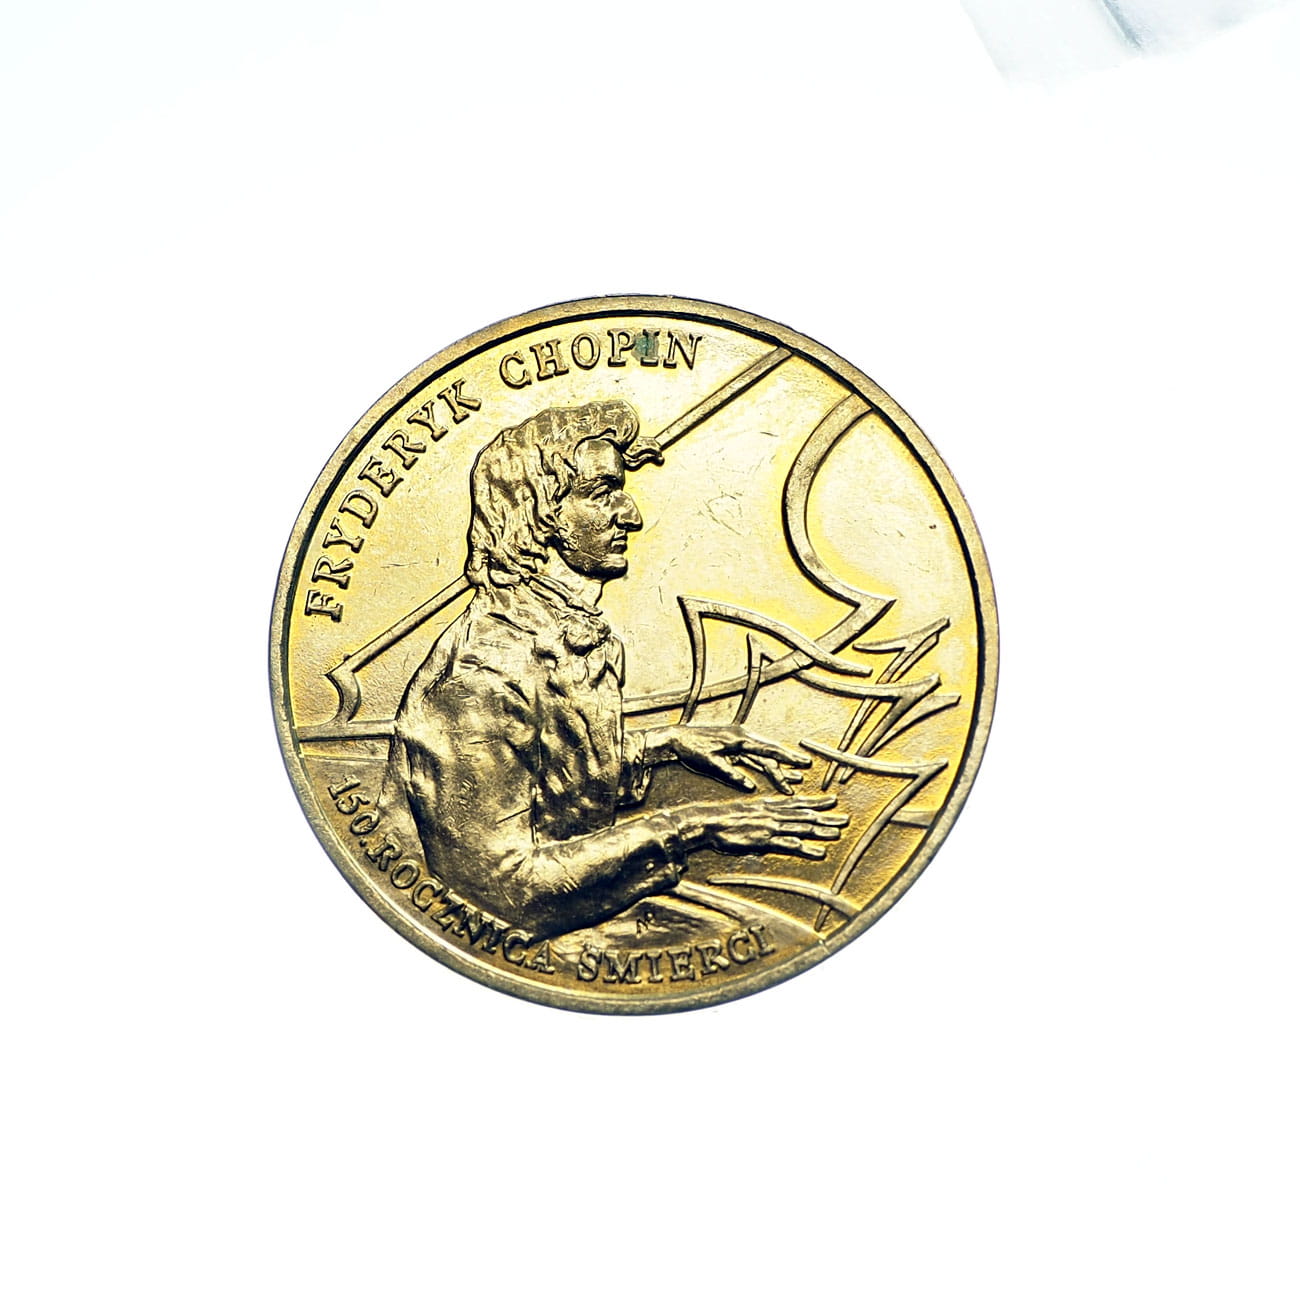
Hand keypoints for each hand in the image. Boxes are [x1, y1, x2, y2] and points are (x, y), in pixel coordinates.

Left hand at [649, 724, 811, 793]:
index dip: (787, 757)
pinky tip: (774, 774)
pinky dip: (764, 766)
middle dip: (786, 766)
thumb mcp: (710, 764)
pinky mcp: (734, 747)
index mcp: (739, 740)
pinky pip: (754, 757)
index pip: (767, 750)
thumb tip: (750, 787)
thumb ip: (731, 774)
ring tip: (794, 779)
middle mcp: (742, 737)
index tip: (802, 763)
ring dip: (777, 768)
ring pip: (763, 756)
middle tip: (801, 776)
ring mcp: (739, 741)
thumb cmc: (691, 748)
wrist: (676, 737)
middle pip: (769, 754)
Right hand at [678, 794, 847, 860]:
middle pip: (805, 815)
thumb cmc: (723, 819)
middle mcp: (773, 814)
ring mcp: (770, 826)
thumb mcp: (745, 812)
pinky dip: (806, 848)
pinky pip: (790, 844)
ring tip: (838, 833)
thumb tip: (769, 822)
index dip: (816, 802)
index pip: (797, 802)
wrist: (708, 821)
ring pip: (802, 828)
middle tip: (845, 819)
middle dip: (826, 817)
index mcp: (769, 806)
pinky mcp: (765, 840)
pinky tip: (819, 852)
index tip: (832, 801)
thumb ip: (760, 816)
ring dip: (821, 831)